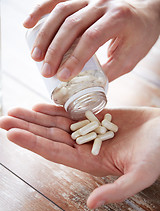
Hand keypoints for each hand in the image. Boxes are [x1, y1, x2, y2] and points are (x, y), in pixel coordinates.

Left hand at [0, 104, 159, 207]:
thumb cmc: (156, 155)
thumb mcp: (140, 175)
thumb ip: (117, 190)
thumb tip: (92, 202)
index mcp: (90, 161)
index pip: (55, 152)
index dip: (33, 143)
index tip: (11, 133)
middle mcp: (84, 146)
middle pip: (49, 137)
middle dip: (27, 128)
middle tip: (4, 119)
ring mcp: (88, 130)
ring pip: (56, 124)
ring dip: (36, 117)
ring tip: (16, 110)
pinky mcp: (95, 116)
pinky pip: (70, 113)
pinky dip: (54, 109)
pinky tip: (39, 106)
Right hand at [23, 0, 159, 80]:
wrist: (146, 13)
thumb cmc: (139, 37)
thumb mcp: (130, 58)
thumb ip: (109, 71)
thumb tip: (85, 86)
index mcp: (118, 18)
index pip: (91, 38)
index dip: (74, 58)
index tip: (62, 77)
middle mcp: (103, 3)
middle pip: (72, 25)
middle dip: (55, 51)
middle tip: (45, 71)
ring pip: (61, 12)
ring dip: (45, 35)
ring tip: (35, 57)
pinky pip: (58, 0)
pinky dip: (41, 11)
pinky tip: (29, 24)